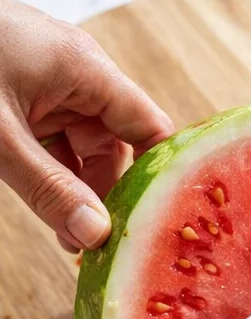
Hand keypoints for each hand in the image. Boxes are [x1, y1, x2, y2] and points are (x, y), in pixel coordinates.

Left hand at [0, 0, 172, 251]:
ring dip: (75, 187)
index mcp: (88, 70)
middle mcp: (79, 74)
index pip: (148, 126)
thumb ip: (46, 187)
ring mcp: (50, 83)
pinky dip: (50, 170)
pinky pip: (51, 137)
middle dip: (106, 194)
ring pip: (79, 145)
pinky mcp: (24, 92)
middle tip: (94, 248)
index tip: (155, 226)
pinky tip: (45, 206)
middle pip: (114, 142)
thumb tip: (93, 232)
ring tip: (68, 239)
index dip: (158, 175)